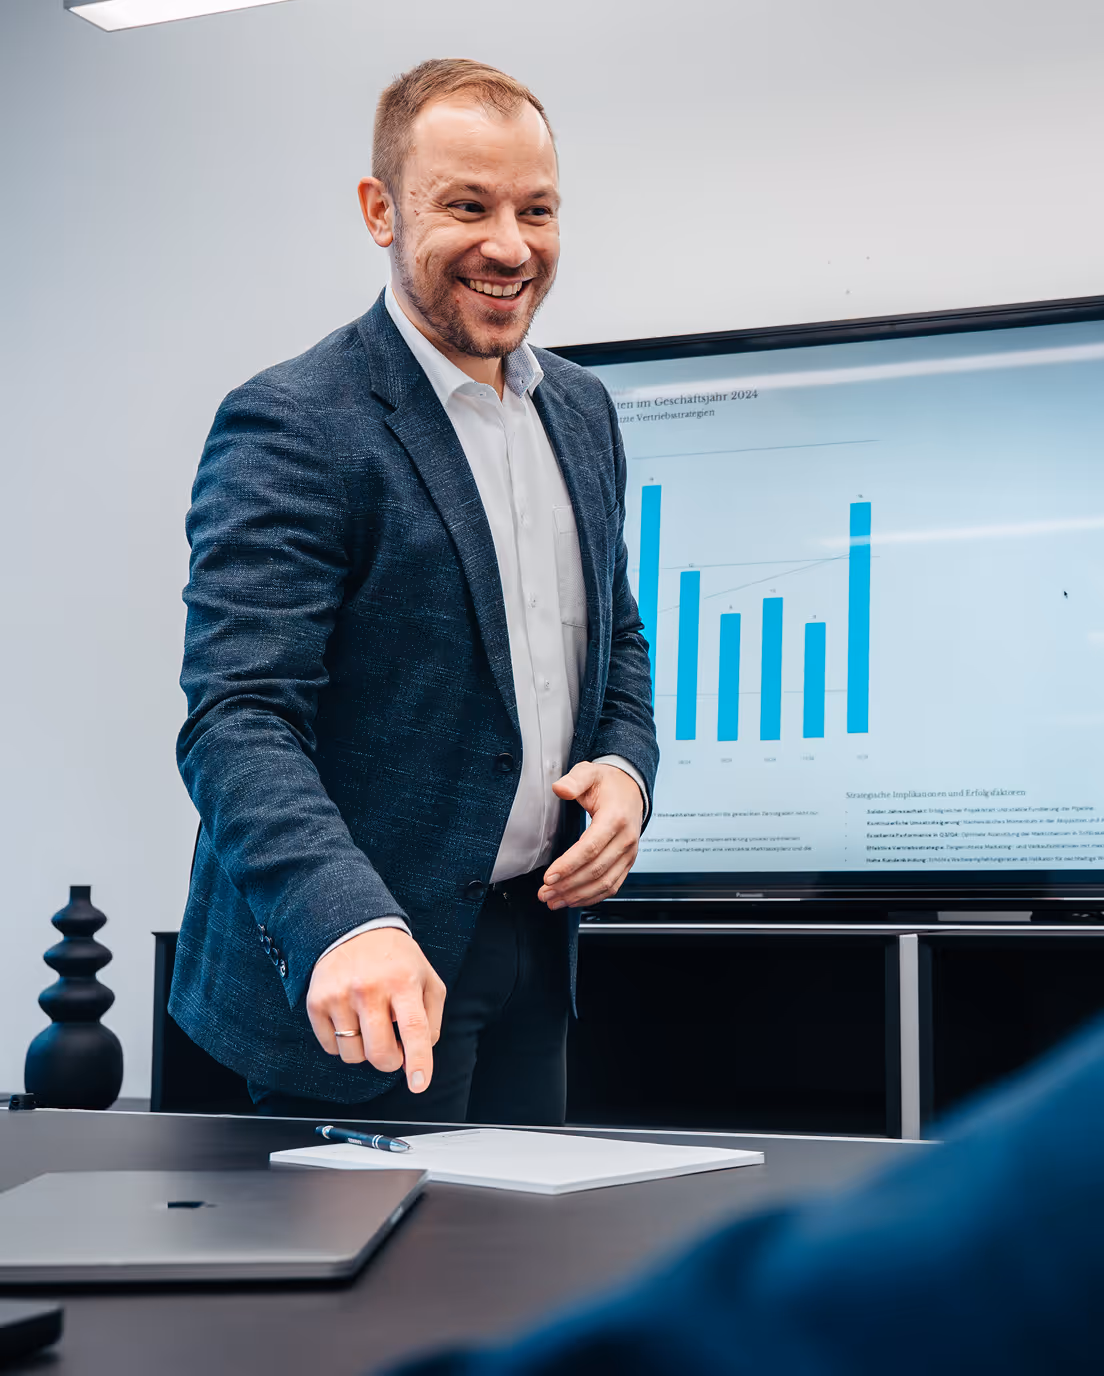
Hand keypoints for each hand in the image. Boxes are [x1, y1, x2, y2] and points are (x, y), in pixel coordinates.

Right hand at [305, 928, 445, 1092]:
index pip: (414, 1029)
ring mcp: (340, 996)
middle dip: (390, 1061)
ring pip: (354, 1055)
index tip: (418, 1084)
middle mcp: (369, 989)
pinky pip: (331, 1047)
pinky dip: (343, 1043)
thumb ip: (431, 1018)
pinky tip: (350, 1019)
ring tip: (370, 1025)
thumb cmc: (396, 960)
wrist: (354, 929)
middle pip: (380, 1052)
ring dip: (365, 1051)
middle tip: (393, 1047)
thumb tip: (419, 1055)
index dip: (418, 1060)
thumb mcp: (427, 979)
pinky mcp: (317, 1002)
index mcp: (403, 982)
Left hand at [539, 762, 643, 909]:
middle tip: (544, 892)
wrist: (632, 789)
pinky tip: (573, 900)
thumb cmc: (609, 783)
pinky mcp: (627, 862)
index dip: (568, 865)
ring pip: (604, 883)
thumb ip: (574, 780)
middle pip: (595, 870)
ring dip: (577, 896)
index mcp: (615, 818)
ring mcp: (629, 853)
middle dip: (567, 885)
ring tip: (553, 901)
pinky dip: (592, 897)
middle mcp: (626, 839)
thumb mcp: (590, 773)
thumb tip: (560, 788)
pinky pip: (612, 885)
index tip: (548, 877)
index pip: (590, 848)